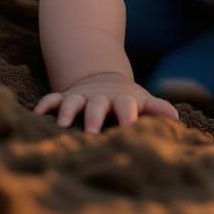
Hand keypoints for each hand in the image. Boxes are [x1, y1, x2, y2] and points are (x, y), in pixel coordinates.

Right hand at [32, 71, 179, 133]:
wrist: (105, 80)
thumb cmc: (128, 99)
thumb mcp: (142, 101)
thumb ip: (158, 109)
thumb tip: (176, 119)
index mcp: (122, 100)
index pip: (127, 106)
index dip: (129, 115)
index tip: (130, 127)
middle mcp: (101, 98)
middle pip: (97, 105)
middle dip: (94, 117)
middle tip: (91, 134)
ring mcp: (82, 97)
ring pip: (72, 102)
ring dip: (66, 111)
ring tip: (61, 125)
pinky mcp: (66, 97)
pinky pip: (52, 99)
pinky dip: (45, 105)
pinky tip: (36, 115)